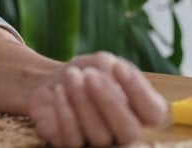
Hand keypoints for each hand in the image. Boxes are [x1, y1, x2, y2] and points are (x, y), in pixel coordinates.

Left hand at [26, 52, 167, 145]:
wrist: (49, 83)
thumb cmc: (83, 74)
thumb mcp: (98, 63)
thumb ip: (109, 65)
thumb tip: (110, 70)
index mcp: (140, 112)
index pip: (153, 113)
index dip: (138, 90)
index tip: (118, 66)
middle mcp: (124, 132)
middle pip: (129, 131)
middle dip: (109, 100)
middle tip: (90, 75)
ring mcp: (99, 143)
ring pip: (100, 134)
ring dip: (83, 101)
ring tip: (71, 75)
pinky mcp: (72, 145)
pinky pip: (72, 138)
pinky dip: (65, 112)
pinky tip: (59, 91)